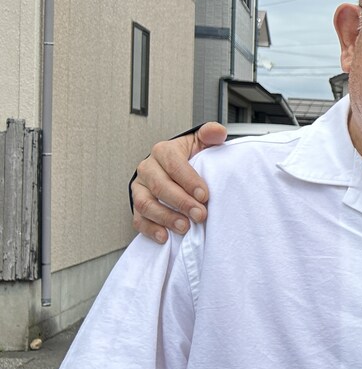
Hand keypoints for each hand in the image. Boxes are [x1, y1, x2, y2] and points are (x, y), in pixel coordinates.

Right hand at [130, 122, 226, 242]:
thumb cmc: (188, 157)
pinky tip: (164, 236)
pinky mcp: (137, 205)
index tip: (205, 195)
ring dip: (165, 217)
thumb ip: (210, 135)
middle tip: (200, 215)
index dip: (189, 180)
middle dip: (181, 202)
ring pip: (146, 204)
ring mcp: (140, 188)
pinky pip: (138, 219)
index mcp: (163, 151)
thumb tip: (218, 131)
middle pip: (160, 186)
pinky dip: (150, 229)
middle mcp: (148, 169)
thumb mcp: (201, 143)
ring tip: (184, 227)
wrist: (172, 168)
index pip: (174, 164)